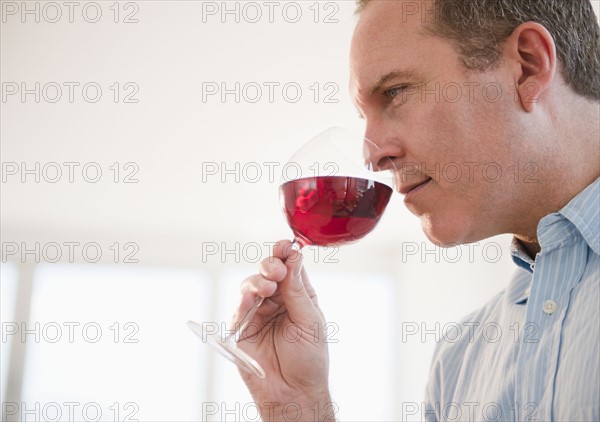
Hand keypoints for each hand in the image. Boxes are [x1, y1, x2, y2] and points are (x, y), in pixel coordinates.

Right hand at [234, 240, 335, 421]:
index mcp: (297, 295)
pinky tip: (253, 297)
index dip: (286, 253)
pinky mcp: (241, 327)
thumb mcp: (310, 320)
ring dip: (258, 280)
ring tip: (268, 286)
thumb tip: (294, 256)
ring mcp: (258, 312)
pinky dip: (245, 299)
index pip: (290, 266)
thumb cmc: (309, 359)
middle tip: (277, 270)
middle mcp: (277, 300)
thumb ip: (297, 289)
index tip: (286, 246)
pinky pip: (239, 307)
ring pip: (251, 285)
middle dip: (271, 265)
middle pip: (268, 271)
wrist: (294, 392)